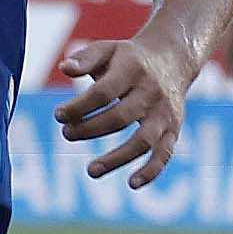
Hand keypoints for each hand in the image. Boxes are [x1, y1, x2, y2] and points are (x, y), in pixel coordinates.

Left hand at [56, 33, 192, 185]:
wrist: (173, 59)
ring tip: (91, 171)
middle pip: (120, 117)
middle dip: (90, 129)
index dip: (80, 106)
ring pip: (142, 141)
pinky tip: (132, 184)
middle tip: (67, 134)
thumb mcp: (107, 49)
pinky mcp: (173, 129)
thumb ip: (84, 58)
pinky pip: (164, 154)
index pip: (104, 92)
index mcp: (133, 69)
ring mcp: (164, 113)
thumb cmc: (129, 58)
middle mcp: (152, 92)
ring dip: (116, 158)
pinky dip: (151, 171)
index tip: (59, 115)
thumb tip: (64, 69)